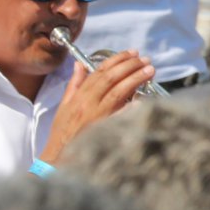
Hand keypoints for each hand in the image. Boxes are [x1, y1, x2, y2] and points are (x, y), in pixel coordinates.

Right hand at [40, 50, 156, 163]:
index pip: (100, 71)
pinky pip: (122, 115)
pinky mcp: (106, 129)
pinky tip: (145, 99)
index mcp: (80, 96)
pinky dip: (132, 106)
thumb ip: (75, 84)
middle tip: (145, 60)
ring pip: (119, 92)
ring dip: (136, 79)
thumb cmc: (63, 131)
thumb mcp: (64, 105)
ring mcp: (98, 117)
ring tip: (150, 71)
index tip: (132, 53)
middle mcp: (89, 104)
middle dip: (130, 66)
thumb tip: (79, 64)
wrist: (59, 156)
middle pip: (112, 78)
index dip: (117, 60)